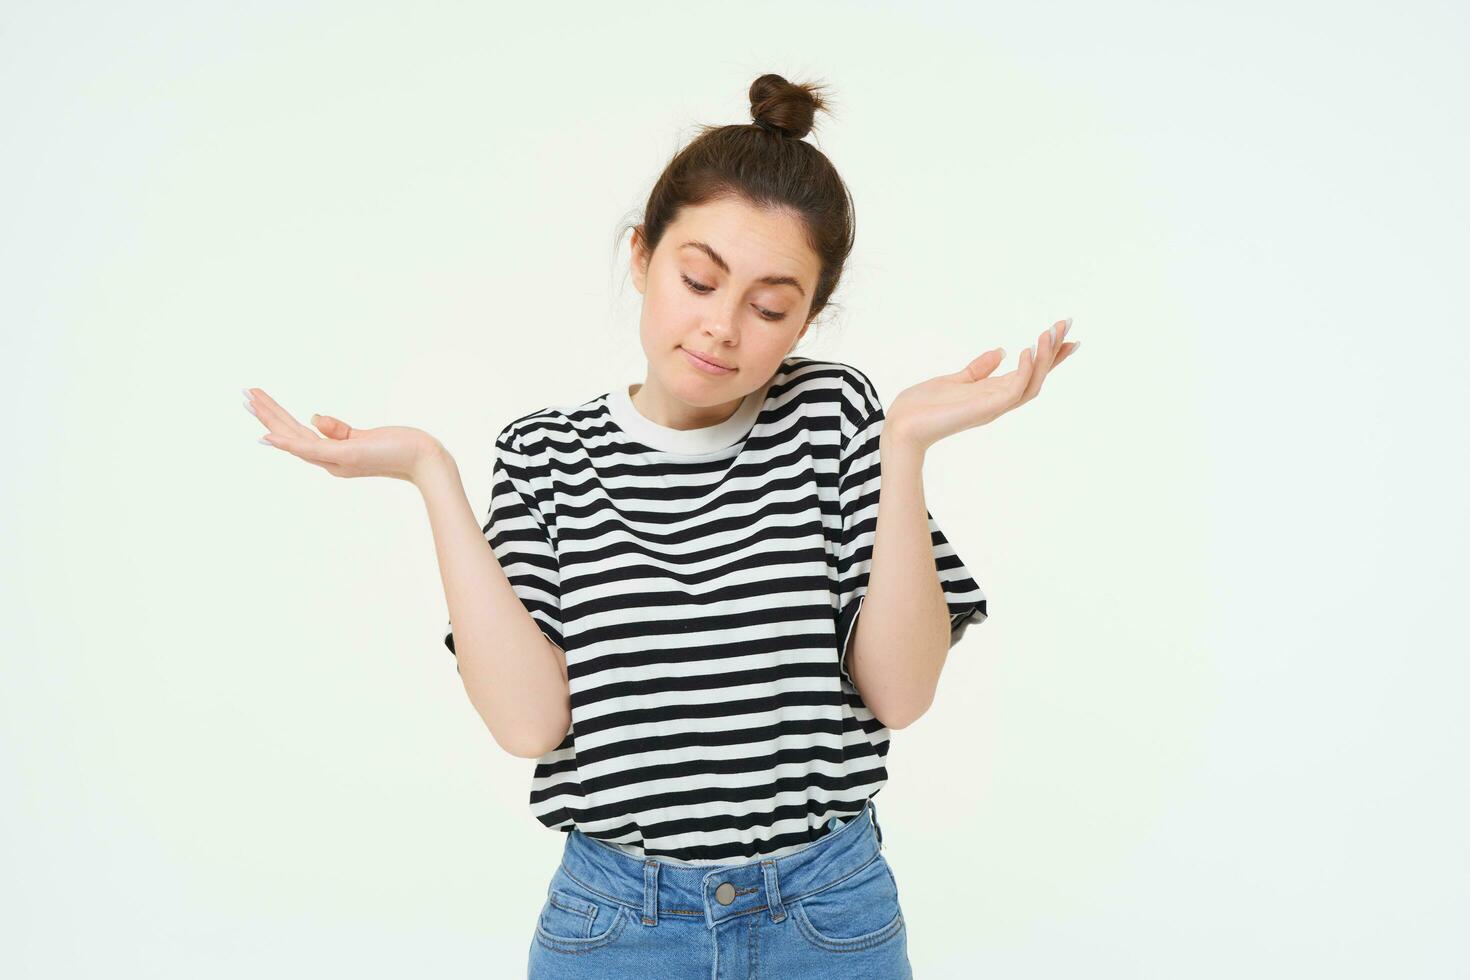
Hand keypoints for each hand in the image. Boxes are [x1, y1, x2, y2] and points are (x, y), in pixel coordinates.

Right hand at [244, 387, 443, 483]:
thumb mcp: (364, 436)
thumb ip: (338, 429)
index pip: (298, 435)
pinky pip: (311, 449)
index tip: (258, 402)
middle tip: (244, 393)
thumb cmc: (399, 447)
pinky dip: (288, 443)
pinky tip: (269, 435)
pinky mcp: (346, 457)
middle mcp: (330, 462)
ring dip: (270, 419)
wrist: (424, 460)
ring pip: (294, 438)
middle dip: (266, 414)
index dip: (276, 419)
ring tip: (250, 399)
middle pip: (290, 435)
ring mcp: (336, 461)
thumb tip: (313, 417)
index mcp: (332, 456)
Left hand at [885, 318, 1079, 451]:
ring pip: (1032, 383)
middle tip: (1066, 324)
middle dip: (1054, 352)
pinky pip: (1014, 389)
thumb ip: (978, 368)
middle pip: (1038, 377)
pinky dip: (1024, 371)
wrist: (901, 425)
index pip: (1029, 373)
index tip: (1066, 334)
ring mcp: (993, 406)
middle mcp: (998, 401)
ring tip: (1050, 333)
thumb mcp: (955, 379)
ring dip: (1045, 358)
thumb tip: (1001, 351)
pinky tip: (1026, 349)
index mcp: (992, 394)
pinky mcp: (985, 409)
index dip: (1049, 356)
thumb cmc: (923, 407)